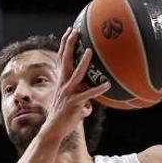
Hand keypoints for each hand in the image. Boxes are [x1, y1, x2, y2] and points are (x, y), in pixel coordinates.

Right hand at [41, 27, 110, 142]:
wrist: (54, 131)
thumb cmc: (64, 118)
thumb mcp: (75, 105)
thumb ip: (83, 101)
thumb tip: (90, 106)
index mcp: (62, 82)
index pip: (62, 59)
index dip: (65, 45)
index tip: (70, 31)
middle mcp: (63, 85)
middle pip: (65, 61)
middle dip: (69, 45)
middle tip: (75, 31)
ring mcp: (67, 93)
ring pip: (76, 74)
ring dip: (82, 62)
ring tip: (89, 51)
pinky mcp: (73, 103)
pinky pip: (87, 95)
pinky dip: (97, 90)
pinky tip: (107, 85)